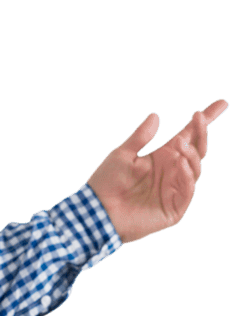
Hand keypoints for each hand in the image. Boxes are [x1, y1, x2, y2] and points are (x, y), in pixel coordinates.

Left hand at [86, 98, 228, 243]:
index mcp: (162, 157)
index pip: (188, 136)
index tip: (221, 103)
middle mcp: (172, 172)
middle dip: (201, 133)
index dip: (203, 123)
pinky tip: (180, 164)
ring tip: (179, 143)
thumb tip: (156, 115)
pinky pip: (188, 191)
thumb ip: (141, 136)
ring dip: (190, 154)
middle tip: (198, 118)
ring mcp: (175, 190)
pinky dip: (187, 177)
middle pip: (196, 150)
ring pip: (195, 169)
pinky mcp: (174, 209)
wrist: (98, 212)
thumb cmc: (107, 183)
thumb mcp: (123, 154)